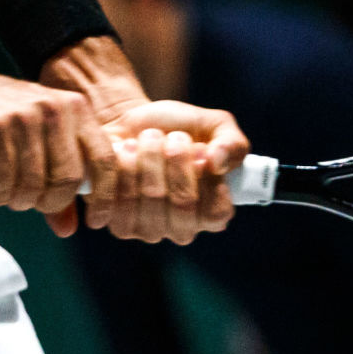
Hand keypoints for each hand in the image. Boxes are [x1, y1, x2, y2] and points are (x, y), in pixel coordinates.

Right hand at [0, 58, 116, 215]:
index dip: (105, 196)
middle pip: (68, 178)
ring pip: (34, 184)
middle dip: (50, 203)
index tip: (95, 222)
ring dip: (18, 200)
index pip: (104, 157)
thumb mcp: (36, 143)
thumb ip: (55, 185)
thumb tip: (69, 230)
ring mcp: (25, 116)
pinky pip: (5, 181)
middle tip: (30, 203)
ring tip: (5, 192)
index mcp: (75, 108)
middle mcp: (55, 108)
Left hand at [101, 102, 246, 243]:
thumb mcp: (214, 125)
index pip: (216, 211)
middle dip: (174, 159)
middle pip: (183, 203)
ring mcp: (150, 231)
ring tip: (145, 139)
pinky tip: (125, 152)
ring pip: (150, 198)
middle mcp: (183, 229)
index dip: (205, 175)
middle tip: (169, 137)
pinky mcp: (120, 225)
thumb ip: (232, 143)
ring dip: (147, 157)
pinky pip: (120, 199)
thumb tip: (217, 163)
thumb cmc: (176, 128)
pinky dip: (122, 165)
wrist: (130, 122)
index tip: (197, 147)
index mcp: (213, 212)